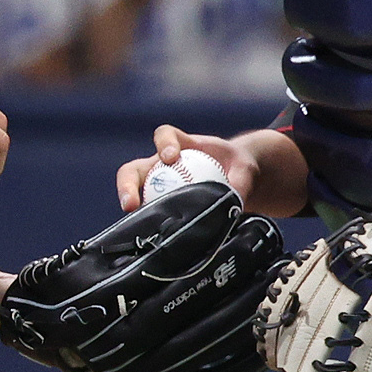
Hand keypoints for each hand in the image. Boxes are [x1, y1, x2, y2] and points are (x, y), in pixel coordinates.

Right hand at [116, 124, 259, 211]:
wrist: (239, 179)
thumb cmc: (238, 165)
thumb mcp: (244, 168)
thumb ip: (241, 180)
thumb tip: (235, 198)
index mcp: (182, 144)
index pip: (165, 136)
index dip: (164, 144)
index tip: (171, 157)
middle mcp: (162, 165)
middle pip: (133, 169)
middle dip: (127, 184)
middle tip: (131, 203)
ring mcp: (159, 185)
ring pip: (134, 194)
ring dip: (130, 208)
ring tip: (134, 224)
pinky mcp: (162, 204)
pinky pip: (150, 213)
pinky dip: (148, 223)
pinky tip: (152, 236)